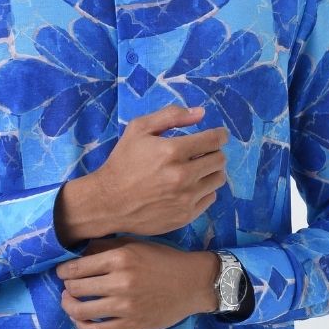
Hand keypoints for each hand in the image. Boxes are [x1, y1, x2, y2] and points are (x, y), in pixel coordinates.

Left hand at [55, 237, 219, 328]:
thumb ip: (107, 247)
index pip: (77, 267)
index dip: (63, 271)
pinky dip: (82, 326)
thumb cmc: (164, 260)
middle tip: (68, 286)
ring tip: (69, 301)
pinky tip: (80, 319)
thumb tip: (79, 252)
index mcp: (120, 259)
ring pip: (81, 310)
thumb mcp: (136, 245)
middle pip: (76, 288)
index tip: (62, 272)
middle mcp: (120, 282)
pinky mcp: (131, 325)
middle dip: (67, 287)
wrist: (192, 283)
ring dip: (68, 306)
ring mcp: (125, 307)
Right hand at [93, 103, 229, 236]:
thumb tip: (201, 113)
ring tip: (198, 169)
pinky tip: (190, 187)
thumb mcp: (139, 129)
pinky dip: (205, 190)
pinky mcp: (185, 216)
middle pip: (220, 160)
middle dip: (215, 152)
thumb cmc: (123, 162)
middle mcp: (183, 176)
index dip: (220, 135)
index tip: (219, 135)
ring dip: (212, 171)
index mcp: (172, 151)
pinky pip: (210, 198)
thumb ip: (170, 116)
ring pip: (218, 180)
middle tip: (204, 153)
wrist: (108, 201)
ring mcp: (186, 198)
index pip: (213, 140)